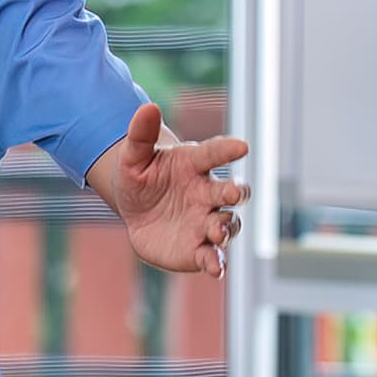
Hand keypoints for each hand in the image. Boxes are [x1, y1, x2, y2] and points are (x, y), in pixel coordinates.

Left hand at [111, 106, 250, 278]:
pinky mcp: (198, 248)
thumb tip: (148, 106)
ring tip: (217, 232)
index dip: (228, 149)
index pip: (214, 154)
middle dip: (235, 192)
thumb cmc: (140, 176)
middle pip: (231, 192)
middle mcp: (207, 193)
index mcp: (194, 165)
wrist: (136, 210)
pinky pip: (212, 256)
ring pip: (227, 224)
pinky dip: (216, 263)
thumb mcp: (133, 156)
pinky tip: (215, 270)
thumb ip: (140, 134)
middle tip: (232, 193)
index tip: (242, 146)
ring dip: (226, 228)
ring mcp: (206, 221)